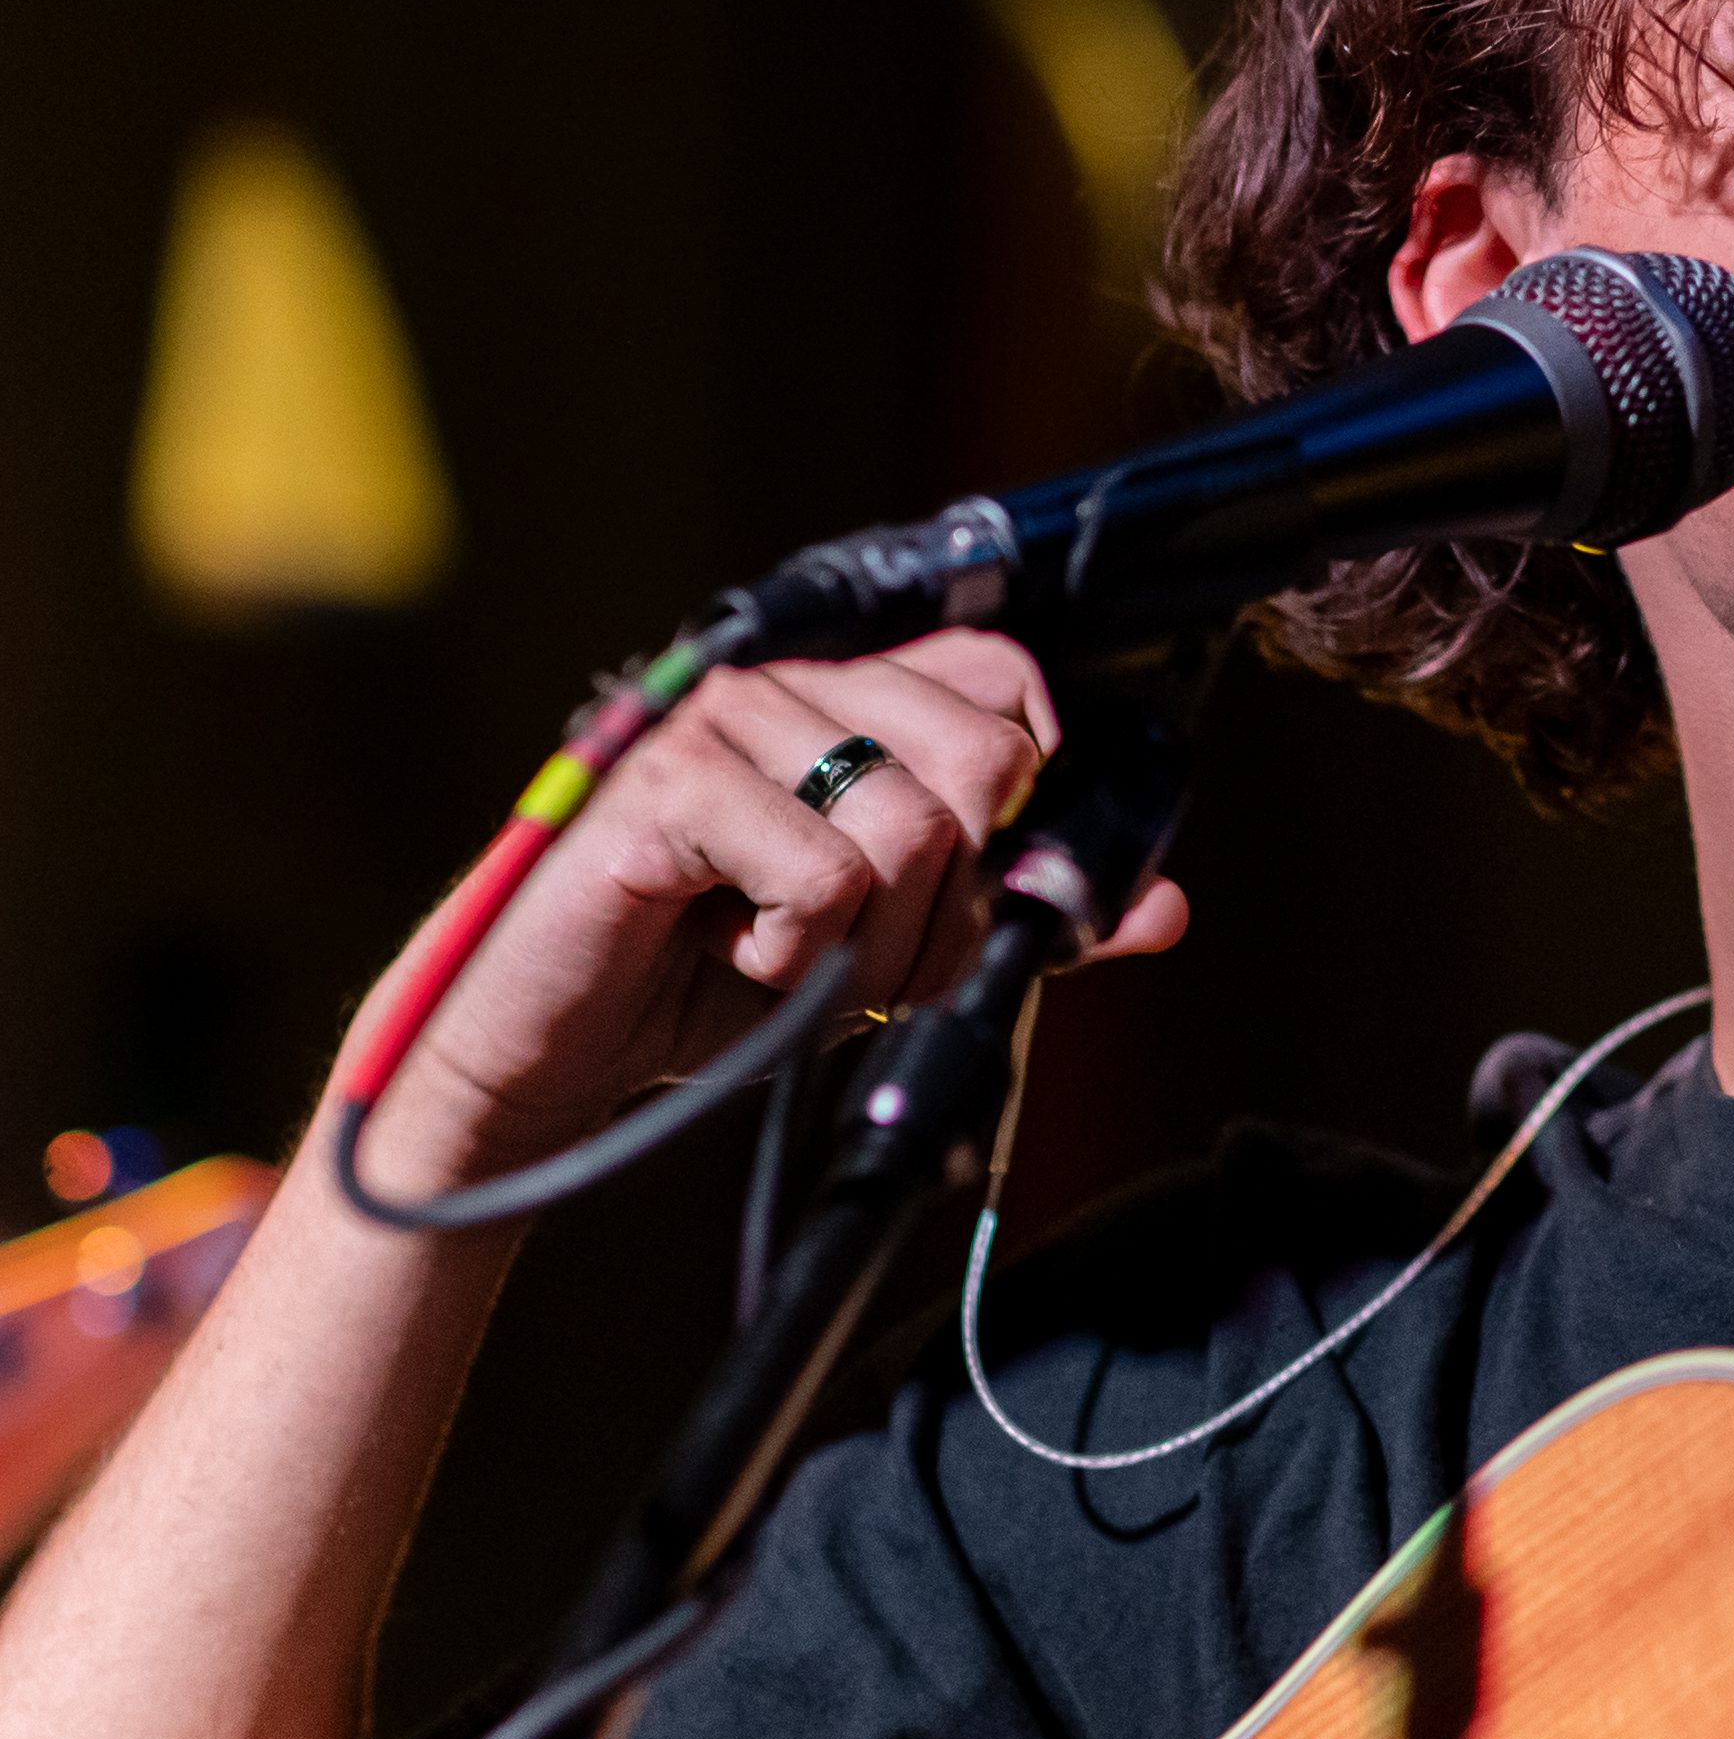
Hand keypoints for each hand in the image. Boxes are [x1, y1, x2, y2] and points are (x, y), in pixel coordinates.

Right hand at [334, 631, 1189, 1195]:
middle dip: (956, 899)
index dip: (1028, 800)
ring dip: (876, 939)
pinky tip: (736, 950)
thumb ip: (1026, 920)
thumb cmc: (719, 985)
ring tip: (792, 957)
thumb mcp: (901, 951)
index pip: (1009, 684)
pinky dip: (799, 948)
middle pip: (987, 760)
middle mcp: (795, 688)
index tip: (972, 892)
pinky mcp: (665, 787)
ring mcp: (726, 724)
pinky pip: (822, 872)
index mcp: (851, 701)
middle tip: (873, 952)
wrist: (563, 1054)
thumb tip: (1165, 906)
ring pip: (913, 826)